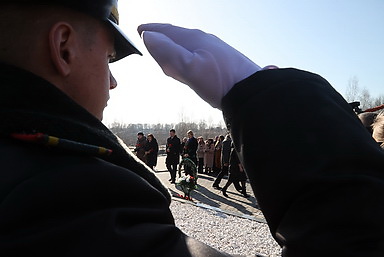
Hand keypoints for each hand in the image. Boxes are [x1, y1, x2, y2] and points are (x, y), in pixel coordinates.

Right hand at [138, 23, 260, 108]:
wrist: (250, 91)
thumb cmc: (220, 82)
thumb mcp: (188, 68)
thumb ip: (167, 52)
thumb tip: (148, 36)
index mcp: (194, 39)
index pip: (167, 30)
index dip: (152, 30)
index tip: (140, 29)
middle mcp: (204, 41)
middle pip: (177, 37)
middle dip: (162, 38)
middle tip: (149, 38)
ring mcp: (213, 51)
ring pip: (187, 46)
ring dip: (174, 49)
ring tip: (164, 53)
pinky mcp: (220, 62)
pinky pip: (197, 55)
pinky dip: (187, 58)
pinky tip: (188, 67)